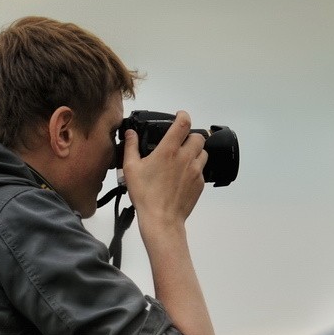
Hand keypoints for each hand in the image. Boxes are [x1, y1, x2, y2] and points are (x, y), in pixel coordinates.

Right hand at [121, 111, 206, 229]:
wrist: (162, 219)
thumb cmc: (146, 195)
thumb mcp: (131, 169)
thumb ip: (131, 147)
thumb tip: (130, 133)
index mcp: (169, 151)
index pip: (183, 123)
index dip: (183, 115)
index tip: (179, 115)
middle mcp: (185, 158)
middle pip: (198, 136)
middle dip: (190, 135)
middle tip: (180, 141)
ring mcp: (195, 171)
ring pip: (203, 152)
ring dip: (195, 151)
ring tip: (183, 158)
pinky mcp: (200, 184)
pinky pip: (202, 170)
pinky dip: (195, 168)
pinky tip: (183, 176)